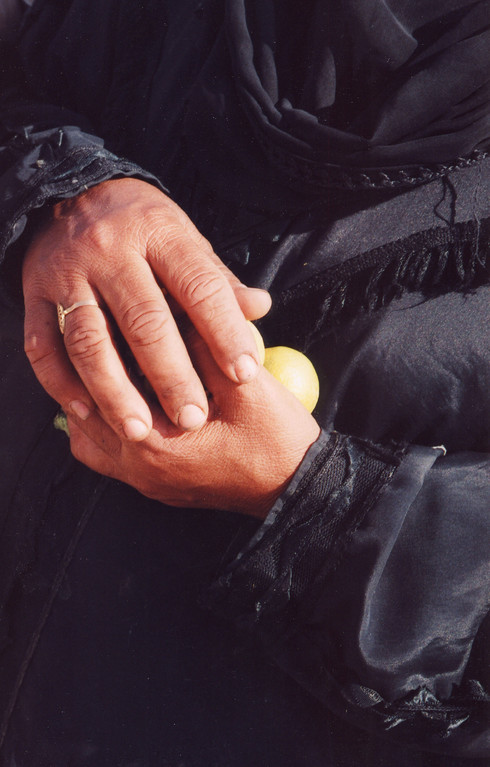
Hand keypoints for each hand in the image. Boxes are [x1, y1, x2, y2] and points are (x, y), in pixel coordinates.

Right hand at [23, 178, 270, 439]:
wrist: (70, 194)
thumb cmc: (143, 228)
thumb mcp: (184, 239)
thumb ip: (217, 279)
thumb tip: (261, 309)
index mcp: (159, 232)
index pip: (198, 286)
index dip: (224, 332)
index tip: (244, 375)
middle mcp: (109, 249)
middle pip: (143, 321)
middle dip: (170, 376)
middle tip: (191, 420)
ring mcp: (65, 272)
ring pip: (89, 340)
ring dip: (114, 391)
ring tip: (140, 431)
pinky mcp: (32, 293)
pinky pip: (42, 345)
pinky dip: (62, 383)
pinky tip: (86, 413)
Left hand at [65, 328, 320, 517]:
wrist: (295, 487)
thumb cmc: (275, 436)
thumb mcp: (245, 383)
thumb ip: (203, 346)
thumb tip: (168, 307)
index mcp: (156, 444)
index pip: (110, 384)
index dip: (110, 343)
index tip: (116, 314)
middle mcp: (138, 468)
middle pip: (88, 408)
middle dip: (95, 369)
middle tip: (105, 333)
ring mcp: (143, 482)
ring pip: (87, 435)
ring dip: (95, 400)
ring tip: (112, 367)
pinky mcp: (153, 486)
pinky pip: (105, 456)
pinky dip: (106, 427)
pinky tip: (128, 403)